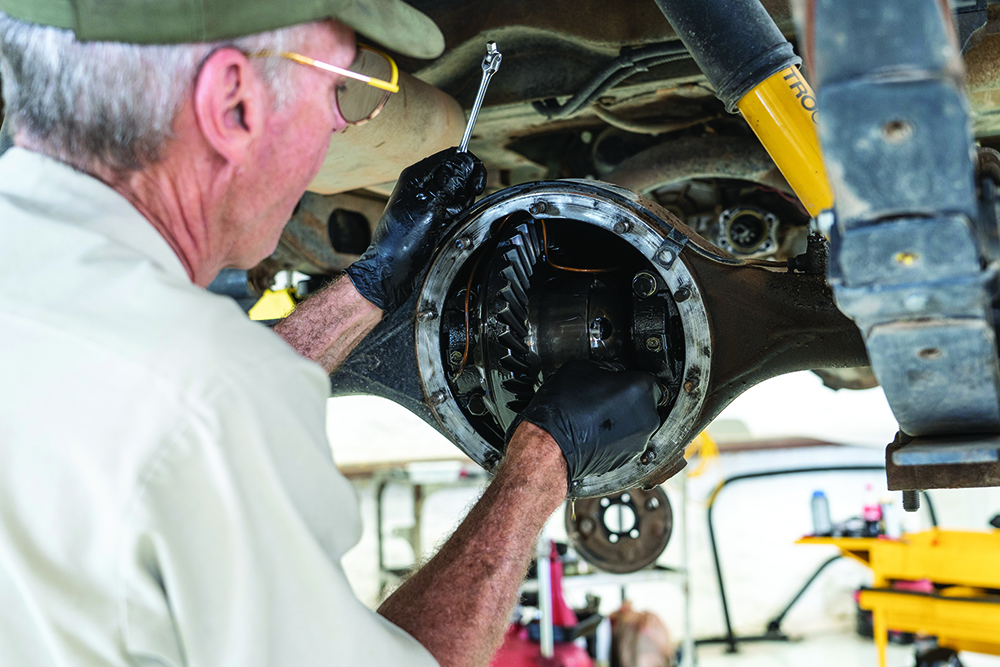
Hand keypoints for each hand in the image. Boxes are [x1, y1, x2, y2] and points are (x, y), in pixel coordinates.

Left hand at [345, 147, 486, 312]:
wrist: (393, 271)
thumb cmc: (401, 242)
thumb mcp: (430, 206)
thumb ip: (450, 181)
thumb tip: (465, 161)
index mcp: (417, 176)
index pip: (451, 156)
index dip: (468, 167)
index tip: (476, 184)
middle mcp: (423, 186)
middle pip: (458, 174)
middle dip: (463, 191)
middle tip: (455, 207)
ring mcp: (428, 201)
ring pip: (459, 193)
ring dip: (459, 207)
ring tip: (445, 221)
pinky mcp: (434, 216)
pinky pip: (455, 210)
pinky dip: (456, 219)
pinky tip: (445, 228)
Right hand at [506, 360, 661, 485]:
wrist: (551, 446)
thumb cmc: (563, 409)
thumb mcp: (582, 368)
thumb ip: (606, 367)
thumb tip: (611, 371)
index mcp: (640, 388)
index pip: (649, 375)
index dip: (631, 376)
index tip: (621, 377)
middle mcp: (647, 415)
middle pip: (646, 400)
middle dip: (630, 397)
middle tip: (605, 396)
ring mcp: (640, 439)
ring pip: (638, 422)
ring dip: (624, 418)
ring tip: (598, 415)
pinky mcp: (630, 457)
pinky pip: (629, 440)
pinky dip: (618, 436)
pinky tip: (597, 430)